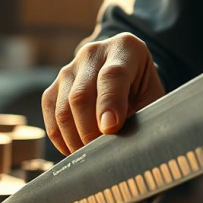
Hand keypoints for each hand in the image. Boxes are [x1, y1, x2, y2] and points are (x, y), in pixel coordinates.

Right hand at [42, 33, 165, 155]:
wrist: (126, 73)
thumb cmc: (142, 88)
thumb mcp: (152, 95)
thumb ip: (144, 112)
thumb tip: (125, 142)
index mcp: (124, 48)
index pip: (112, 75)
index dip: (109, 104)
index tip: (110, 129)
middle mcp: (93, 53)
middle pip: (81, 94)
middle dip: (89, 129)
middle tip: (101, 151)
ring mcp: (70, 68)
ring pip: (62, 107)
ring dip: (74, 137)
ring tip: (90, 154)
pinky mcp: (55, 84)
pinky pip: (50, 112)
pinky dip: (59, 136)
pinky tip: (73, 149)